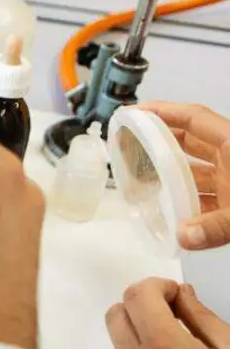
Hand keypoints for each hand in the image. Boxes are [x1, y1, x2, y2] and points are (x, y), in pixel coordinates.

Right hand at [138, 102, 229, 250]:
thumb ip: (215, 228)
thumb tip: (183, 236)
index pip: (193, 119)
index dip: (163, 111)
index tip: (136, 112)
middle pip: (192, 140)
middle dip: (162, 140)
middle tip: (133, 143)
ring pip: (201, 169)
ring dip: (176, 174)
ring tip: (147, 180)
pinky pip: (212, 194)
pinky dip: (194, 201)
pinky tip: (179, 213)